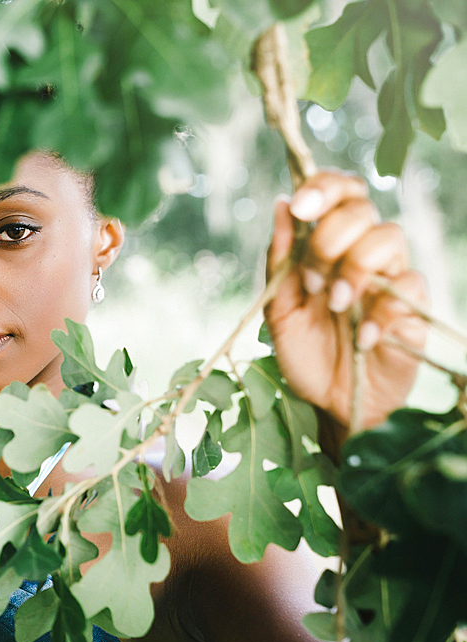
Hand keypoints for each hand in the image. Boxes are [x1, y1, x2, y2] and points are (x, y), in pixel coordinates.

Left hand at [264, 171, 428, 432]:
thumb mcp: (279, 309)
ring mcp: (390, 279)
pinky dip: (381, 312)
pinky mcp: (414, 309)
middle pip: (362, 209)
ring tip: (335, 306)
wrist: (329, 403)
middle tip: (311, 282)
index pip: (340, 193)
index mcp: (330, 247)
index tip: (300, 207)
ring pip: (390, 236)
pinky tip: (361, 337)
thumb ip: (280, 261)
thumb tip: (280, 206)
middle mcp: (363, 254)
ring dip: (354, 269)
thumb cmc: (304, 352)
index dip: (324, 187)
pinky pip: (409, 285)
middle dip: (328, 239)